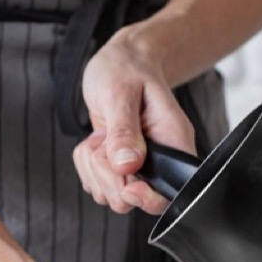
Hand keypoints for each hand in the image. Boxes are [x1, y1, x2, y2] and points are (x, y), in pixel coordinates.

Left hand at [72, 35, 195, 214]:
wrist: (120, 62)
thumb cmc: (125, 69)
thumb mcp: (120, 93)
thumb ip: (123, 130)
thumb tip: (127, 165)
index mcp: (173, 143)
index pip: (168, 194)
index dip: (144, 197)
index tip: (123, 178)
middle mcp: (159, 160)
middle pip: (130, 199)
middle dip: (107, 174)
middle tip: (105, 142)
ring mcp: (138, 165)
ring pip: (109, 193)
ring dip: (94, 167)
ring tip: (101, 136)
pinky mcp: (118, 166)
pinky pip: (96, 183)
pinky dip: (87, 164)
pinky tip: (96, 140)